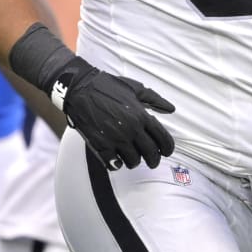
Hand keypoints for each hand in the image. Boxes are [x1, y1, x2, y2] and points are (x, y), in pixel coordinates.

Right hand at [52, 59, 175, 169]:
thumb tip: (171, 109)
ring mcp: (116, 138)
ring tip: (131, 157)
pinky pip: (114, 164)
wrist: (80, 88)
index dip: (168, 149)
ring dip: (134, 161)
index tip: (166, 152)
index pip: (163, 139)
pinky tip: (116, 159)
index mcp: (142, 115)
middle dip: (154, 160)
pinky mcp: (100, 145)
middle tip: (152, 161)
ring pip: (134, 161)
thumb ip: (155, 99)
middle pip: (151, 154)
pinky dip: (116, 164)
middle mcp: (132, 129)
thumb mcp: (135, 88)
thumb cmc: (108, 86)